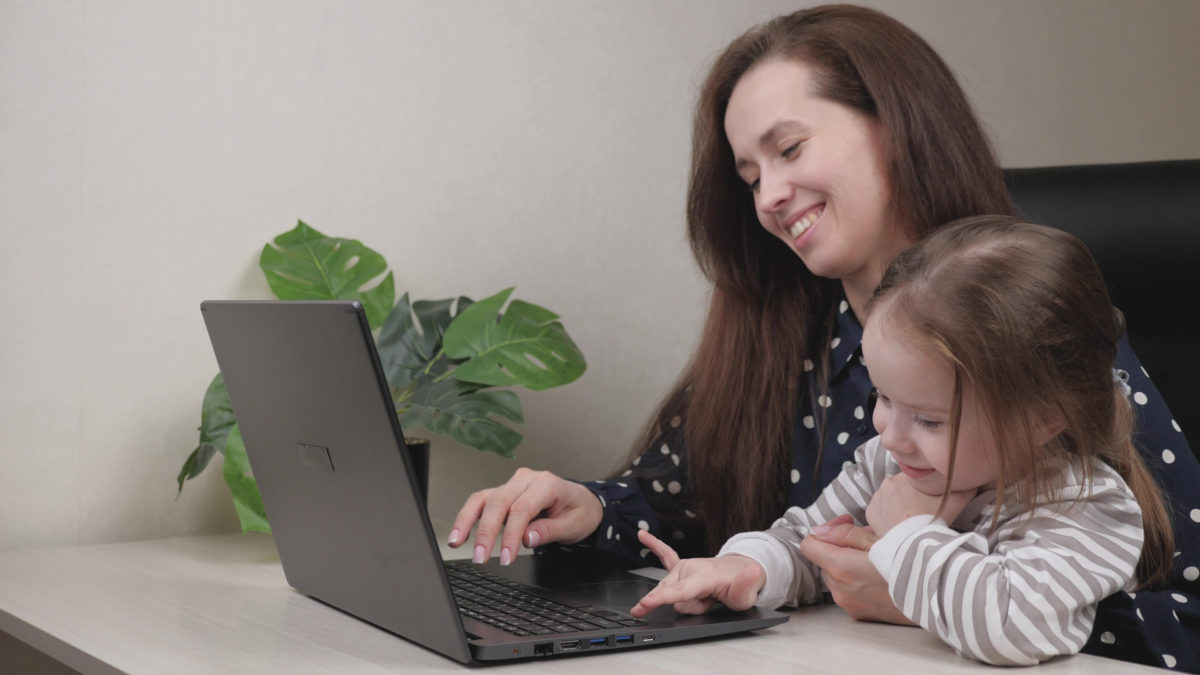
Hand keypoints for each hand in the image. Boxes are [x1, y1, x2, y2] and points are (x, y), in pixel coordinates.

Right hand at [447, 467, 602, 564]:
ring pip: (484, 499)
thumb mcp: (574, 524)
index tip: (506, 556)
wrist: (581, 501)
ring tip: (456, 543)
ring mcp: (512, 485)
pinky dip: (467, 517)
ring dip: (468, 522)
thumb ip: (550, 530)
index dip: (511, 534)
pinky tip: (459, 534)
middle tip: (480, 558)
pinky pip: (481, 502)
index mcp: (547, 484)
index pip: (523, 508)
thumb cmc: (579, 510)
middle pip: (499, 503)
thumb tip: (527, 538)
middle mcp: (526, 480)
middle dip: (487, 533)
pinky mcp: (503, 493)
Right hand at [629, 530, 764, 617]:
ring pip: (669, 593)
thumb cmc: (739, 586)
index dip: (661, 598)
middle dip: (688, 607)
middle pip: (674, 597)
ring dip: (685, 600)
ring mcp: (684, 566)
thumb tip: (753, 571)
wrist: (738, 572)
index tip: (644, 603)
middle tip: (708, 602)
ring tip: (704, 596)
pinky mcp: (680, 566)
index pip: (680, 591)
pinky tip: (643, 535)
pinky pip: (664, 554)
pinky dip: (654, 544)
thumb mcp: (745, 596)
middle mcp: (691, 567)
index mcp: (705, 575)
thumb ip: (746, 586)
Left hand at [800, 514, 913, 624]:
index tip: (845, 525)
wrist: (935, 594)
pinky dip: (856, 583)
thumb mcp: (878, 540)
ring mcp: (848, 604)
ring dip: (848, 565)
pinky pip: (848, 592)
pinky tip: (878, 577)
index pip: (809, 545)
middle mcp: (840, 589)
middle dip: (840, 547)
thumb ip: (844, 534)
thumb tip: (819, 531)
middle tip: (869, 541)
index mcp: (841, 567)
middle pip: (824, 560)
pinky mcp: (859, 614)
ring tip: (876, 559)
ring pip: (836, 576)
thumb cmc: (910, 564)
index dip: (825, 530)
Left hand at [865, 475, 973, 535]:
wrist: (914, 544)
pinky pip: (879, 511)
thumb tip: (971, 480)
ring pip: (889, 499)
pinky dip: (887, 516)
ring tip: (911, 520)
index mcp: (904, 476)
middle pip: (901, 488)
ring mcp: (876, 499)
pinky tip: (900, 525)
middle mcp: (886, 484)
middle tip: (921, 512)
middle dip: (910, 497)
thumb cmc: (935, 520)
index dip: (923, 489)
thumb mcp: (957, 500)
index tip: (929, 501)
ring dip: (898, 506)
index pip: (914, 478)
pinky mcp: (870, 514)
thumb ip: (965, 486)